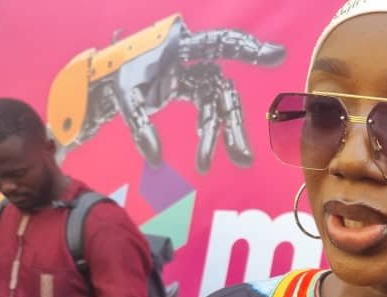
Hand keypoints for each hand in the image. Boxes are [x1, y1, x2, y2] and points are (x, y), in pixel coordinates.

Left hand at [47, 14, 285, 172]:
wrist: (109, 73)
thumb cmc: (119, 74)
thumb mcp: (124, 95)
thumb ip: (140, 124)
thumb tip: (156, 160)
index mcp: (181, 46)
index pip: (218, 44)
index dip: (247, 49)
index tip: (276, 56)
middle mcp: (196, 60)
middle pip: (224, 90)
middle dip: (235, 124)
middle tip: (244, 155)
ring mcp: (199, 76)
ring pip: (221, 106)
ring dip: (226, 135)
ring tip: (237, 161)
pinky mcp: (197, 90)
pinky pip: (209, 112)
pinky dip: (209, 134)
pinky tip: (205, 156)